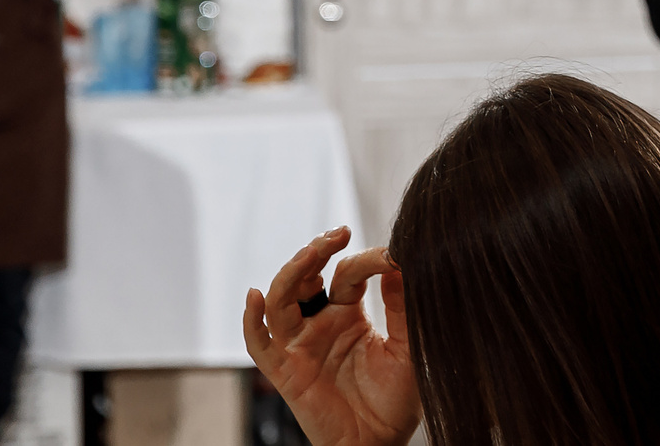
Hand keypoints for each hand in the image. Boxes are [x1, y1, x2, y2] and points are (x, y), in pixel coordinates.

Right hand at [242, 227, 419, 445]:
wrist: (381, 441)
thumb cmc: (396, 398)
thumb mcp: (408, 345)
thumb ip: (403, 306)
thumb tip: (401, 259)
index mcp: (350, 314)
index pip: (347, 274)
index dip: (365, 260)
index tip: (391, 254)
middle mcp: (321, 324)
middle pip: (305, 278)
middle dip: (316, 252)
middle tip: (337, 234)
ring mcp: (301, 346)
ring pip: (281, 301)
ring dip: (290, 274)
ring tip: (310, 254)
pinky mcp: (286, 371)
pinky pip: (260, 344)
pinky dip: (251, 320)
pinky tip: (255, 296)